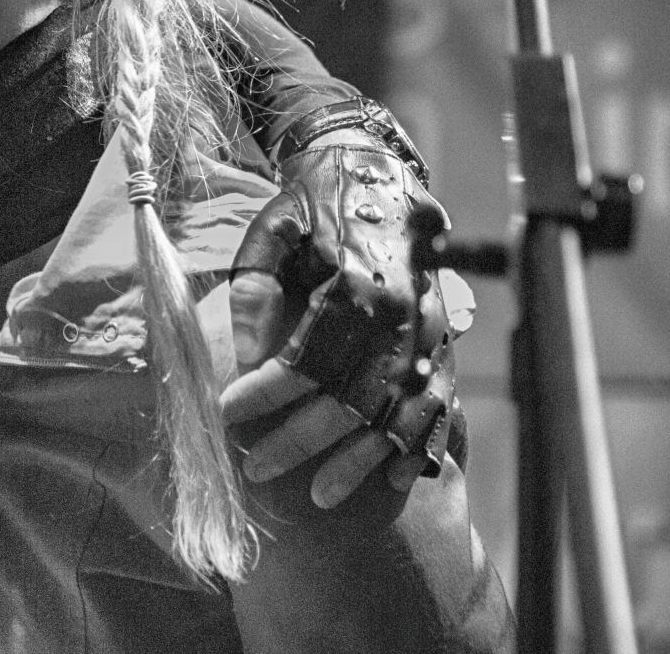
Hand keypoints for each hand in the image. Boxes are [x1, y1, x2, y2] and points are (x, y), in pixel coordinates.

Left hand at [220, 141, 458, 508]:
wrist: (373, 171)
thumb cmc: (309, 204)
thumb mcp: (270, 232)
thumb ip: (255, 290)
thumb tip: (247, 357)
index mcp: (354, 281)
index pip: (305, 358)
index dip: (264, 393)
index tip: (227, 414)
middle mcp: (399, 312)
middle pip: (350, 394)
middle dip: (302, 439)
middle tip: (257, 469)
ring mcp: (429, 329)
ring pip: (398, 410)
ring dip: (359, 458)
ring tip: (320, 498)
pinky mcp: (442, 339)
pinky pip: (438, 404)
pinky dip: (418, 444)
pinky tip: (392, 478)